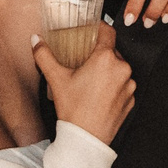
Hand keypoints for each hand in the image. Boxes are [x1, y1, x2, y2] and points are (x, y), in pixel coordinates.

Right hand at [32, 25, 133, 143]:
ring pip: (119, 69)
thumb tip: (36, 40)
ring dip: (108, 71)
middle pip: (112, 52)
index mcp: (105, 59)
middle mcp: (122, 69)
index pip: (108, 31)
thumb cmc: (73, 110)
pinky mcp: (131, 100)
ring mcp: (129, 85)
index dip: (99, 28)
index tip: (92, 30)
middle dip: (99, 55)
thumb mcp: (56, 79)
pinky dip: (114, 86)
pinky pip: (123, 86)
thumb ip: (45, 55)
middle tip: (85, 62)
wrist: (85, 139)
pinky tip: (99, 95)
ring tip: (92, 81)